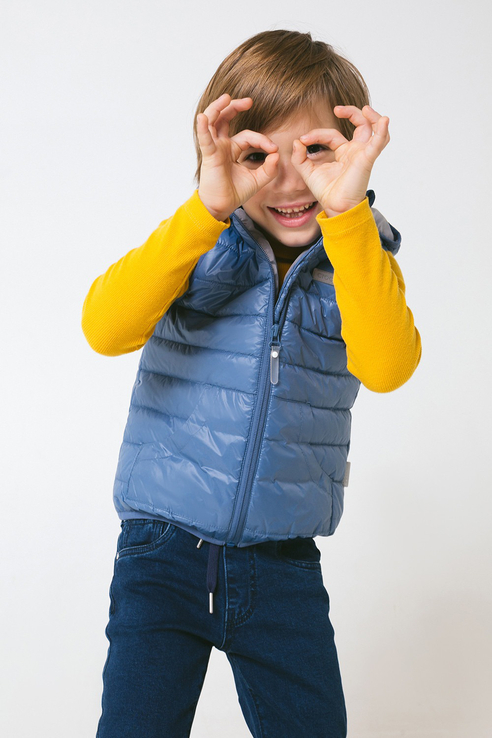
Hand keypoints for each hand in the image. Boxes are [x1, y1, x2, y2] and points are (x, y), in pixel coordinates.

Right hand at [197, 94, 278, 220]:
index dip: (262, 139)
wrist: (222, 206)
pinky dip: (202, 127)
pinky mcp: (209, 155)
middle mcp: (222, 145)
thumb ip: (270, 168)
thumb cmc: (235, 193)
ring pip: (213, 122)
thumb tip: (276, 154)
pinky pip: (204, 139)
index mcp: (233, 149)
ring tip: (227, 98)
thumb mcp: (258, 180)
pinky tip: (203, 118)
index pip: (248, 135)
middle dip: (235, 107)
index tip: (273, 149)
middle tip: (249, 101)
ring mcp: (214, 148)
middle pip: (225, 119)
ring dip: (218, 108)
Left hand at [291, 105, 389, 215]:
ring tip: (365, 109)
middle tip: (337, 109)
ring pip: (374, 130)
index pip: (332, 134)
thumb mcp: (307, 172)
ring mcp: (363, 154)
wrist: (335, 207)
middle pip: (360, 125)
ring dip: (372, 117)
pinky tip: (383, 120)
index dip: (317, 134)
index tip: (303, 139)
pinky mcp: (367, 159)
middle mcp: (355, 151)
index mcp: (344, 152)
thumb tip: (297, 141)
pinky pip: (379, 143)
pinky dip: (382, 131)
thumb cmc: (326, 192)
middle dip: (351, 112)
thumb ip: (299, 157)